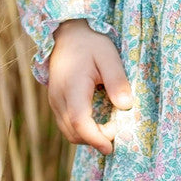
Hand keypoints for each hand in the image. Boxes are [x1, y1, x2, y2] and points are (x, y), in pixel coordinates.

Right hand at [46, 19, 131, 153]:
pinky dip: (82, 129)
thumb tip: (126, 106)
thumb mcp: (109, 57)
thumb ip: (117, 81)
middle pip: (73, 132)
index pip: (80, 122)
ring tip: (109, 125)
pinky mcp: (55, 102)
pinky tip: (98, 120)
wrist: (68, 33)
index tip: (111, 147)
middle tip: (117, 128)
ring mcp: (54, 101)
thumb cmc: (91, 43)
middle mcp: (58, 98)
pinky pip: (66, 124)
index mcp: (72, 87)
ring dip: (88, 135)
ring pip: (68, 131)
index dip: (95, 138)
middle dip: (95, 138)